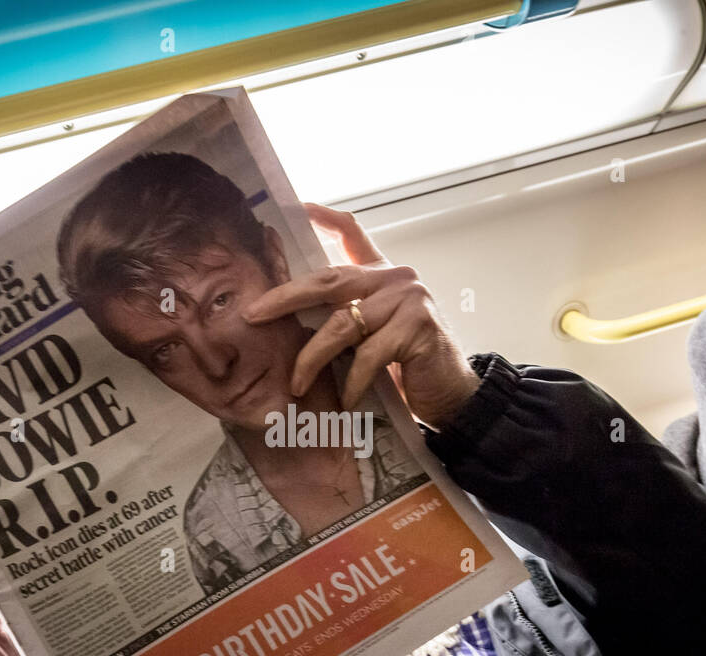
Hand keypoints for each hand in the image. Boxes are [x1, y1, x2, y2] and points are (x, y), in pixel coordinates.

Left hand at [241, 203, 479, 430]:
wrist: (451, 394)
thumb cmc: (406, 366)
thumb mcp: (373, 333)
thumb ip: (347, 314)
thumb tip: (289, 318)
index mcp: (382, 274)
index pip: (352, 232)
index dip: (323, 216)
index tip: (297, 206)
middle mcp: (396, 278)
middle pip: (329, 278)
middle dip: (285, 298)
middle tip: (254, 315)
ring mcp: (408, 299)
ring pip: (342, 324)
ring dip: (313, 358)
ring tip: (297, 384)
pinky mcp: (417, 327)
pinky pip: (368, 355)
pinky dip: (351, 381)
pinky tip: (345, 400)